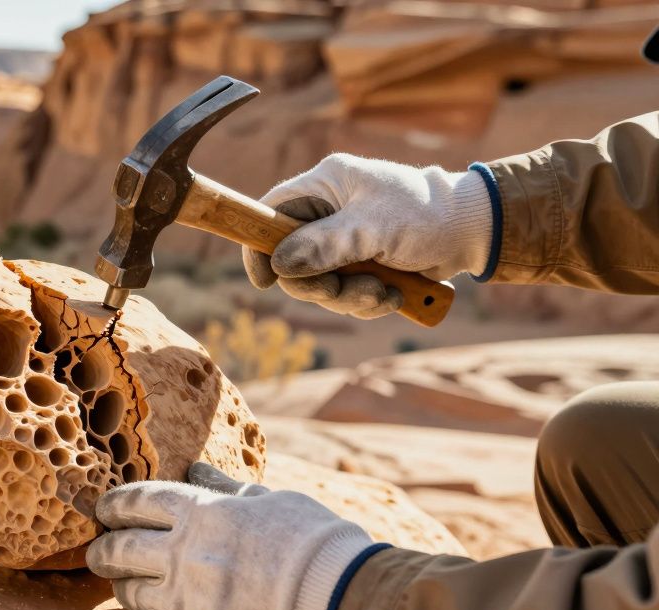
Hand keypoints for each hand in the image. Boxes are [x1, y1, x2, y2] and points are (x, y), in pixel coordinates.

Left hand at [86, 462, 374, 609]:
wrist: (338, 603)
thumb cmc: (314, 543)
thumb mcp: (271, 501)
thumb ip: (227, 489)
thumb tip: (198, 471)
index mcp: (201, 511)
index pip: (137, 501)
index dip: (113, 504)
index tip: (103, 509)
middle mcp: (183, 552)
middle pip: (119, 548)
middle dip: (102, 549)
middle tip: (97, 552)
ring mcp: (185, 598)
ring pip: (130, 593)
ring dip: (123, 587)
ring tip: (124, 586)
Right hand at [244, 154, 492, 318]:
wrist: (474, 232)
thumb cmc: (427, 214)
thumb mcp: (373, 228)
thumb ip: (325, 246)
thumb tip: (280, 266)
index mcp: (325, 185)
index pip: (271, 212)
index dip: (260, 246)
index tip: (265, 281)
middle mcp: (328, 212)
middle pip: (292, 259)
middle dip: (320, 285)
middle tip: (348, 291)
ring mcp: (342, 240)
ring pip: (317, 282)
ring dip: (349, 297)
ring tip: (384, 292)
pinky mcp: (359, 263)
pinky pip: (342, 293)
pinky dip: (364, 301)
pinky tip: (392, 294)